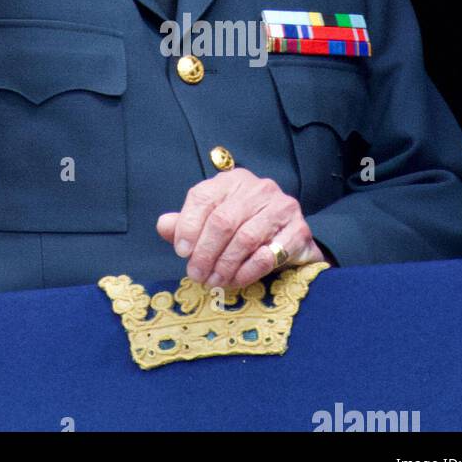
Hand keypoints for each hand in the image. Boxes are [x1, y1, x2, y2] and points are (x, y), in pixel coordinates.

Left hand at [156, 169, 326, 289]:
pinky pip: (269, 254)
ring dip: (225, 264)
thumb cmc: (245, 227)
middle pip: (222, 220)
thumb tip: (163, 226)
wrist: (291, 239)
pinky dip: (248, 271)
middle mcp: (258, 188)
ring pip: (245, 238)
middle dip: (205, 252)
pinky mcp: (298, 230)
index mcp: (231, 180)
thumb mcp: (213, 221)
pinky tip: (236, 280)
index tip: (181, 252)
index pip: (202, 197)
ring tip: (214, 281)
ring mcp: (281, 207)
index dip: (188, 225)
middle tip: (196, 274)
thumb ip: (186, 223)